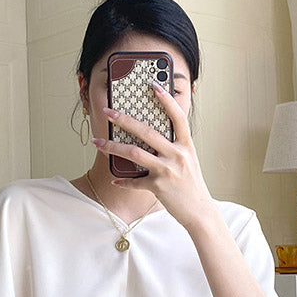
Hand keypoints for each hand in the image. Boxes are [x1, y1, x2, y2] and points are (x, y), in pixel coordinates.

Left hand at [91, 81, 214, 231]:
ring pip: (134, 153)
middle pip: (146, 131)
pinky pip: (134, 182)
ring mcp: (166, 170)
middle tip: (108, 112)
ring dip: (112, 147)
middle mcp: (176, 154)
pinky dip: (122, 181)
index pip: (177, 117)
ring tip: (97, 142)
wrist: (199, 211)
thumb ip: (175, 147)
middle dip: (124, 119)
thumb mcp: (189, 161)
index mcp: (186, 145)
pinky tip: (114, 178)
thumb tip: (154, 136)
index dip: (166, 100)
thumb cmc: (191, 185)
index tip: (153, 85)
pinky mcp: (158, 186)